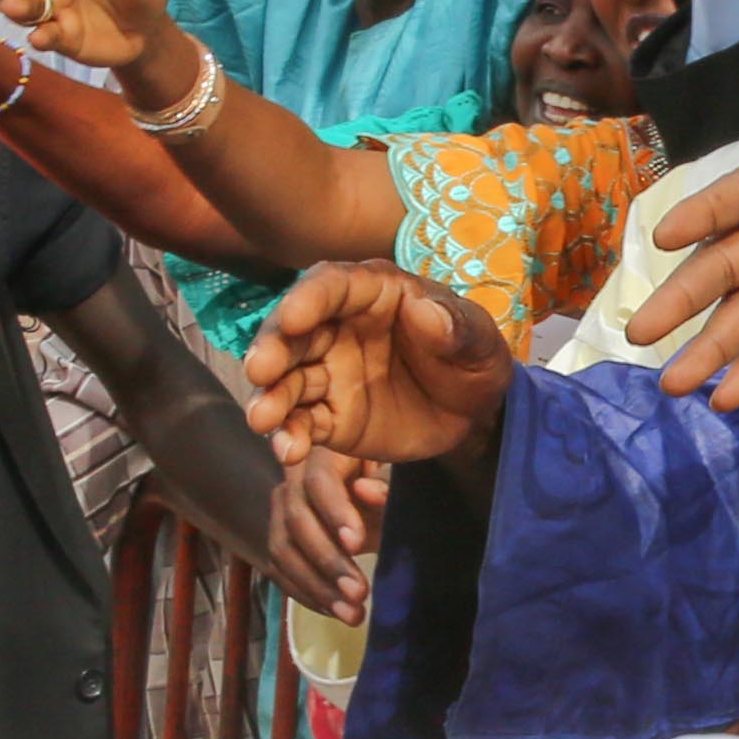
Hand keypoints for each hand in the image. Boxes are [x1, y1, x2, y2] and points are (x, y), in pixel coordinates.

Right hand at [240, 260, 516, 469]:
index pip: (333, 286)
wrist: (473, 415)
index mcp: (374, 294)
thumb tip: (424, 309)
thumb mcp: (479, 343)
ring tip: (263, 420)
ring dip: (271, 397)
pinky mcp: (329, 416)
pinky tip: (289, 452)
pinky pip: (302, 423)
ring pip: (288, 380)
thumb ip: (455, 326)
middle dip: (273, 349)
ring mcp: (329, 373)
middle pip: (295, 332)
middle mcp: (339, 328)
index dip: (309, 298)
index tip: (293, 317)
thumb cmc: (473, 361)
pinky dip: (290, 436)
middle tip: (259, 372)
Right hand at [265, 444, 376, 617]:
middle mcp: (293, 479)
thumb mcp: (396, 478)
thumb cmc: (387, 481)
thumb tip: (367, 491)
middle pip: (296, 520)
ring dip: (316, 587)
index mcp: (324, 454)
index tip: (357, 544)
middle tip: (359, 593)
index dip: (335, 512)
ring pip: (283, 550)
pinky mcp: (279, 538)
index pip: (319, 481)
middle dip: (328, 560)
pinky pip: (280, 570)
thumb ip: (387, 485)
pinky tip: (335, 612)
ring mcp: (281, 510)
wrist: (375, 493)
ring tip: (352, 613)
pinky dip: (306, 594)